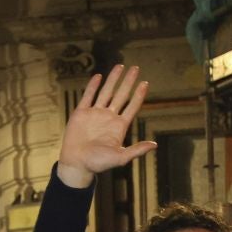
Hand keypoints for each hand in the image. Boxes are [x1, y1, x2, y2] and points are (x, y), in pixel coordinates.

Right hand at [57, 65, 157, 188]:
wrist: (76, 164)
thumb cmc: (98, 164)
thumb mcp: (120, 158)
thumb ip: (136, 150)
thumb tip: (154, 145)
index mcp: (119, 127)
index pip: (132, 107)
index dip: (139, 95)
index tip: (145, 83)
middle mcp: (109, 117)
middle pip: (121, 95)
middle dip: (128, 81)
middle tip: (136, 68)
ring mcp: (95, 114)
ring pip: (106, 92)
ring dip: (113, 80)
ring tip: (120, 66)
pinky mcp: (81, 113)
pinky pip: (88, 96)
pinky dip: (93, 86)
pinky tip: (99, 76)